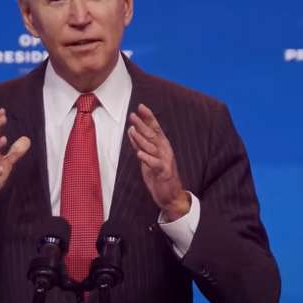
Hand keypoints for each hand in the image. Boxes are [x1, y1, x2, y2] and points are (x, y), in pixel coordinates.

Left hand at [127, 103, 189, 221]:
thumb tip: (132, 130)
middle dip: (142, 124)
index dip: (148, 117)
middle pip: (152, 135)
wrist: (170, 196)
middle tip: (133, 115)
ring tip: (132, 130)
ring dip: (141, 139)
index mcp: (162, 146)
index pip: (155, 128)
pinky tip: (139, 154)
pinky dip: (147, 158)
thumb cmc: (159, 176)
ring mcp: (165, 161)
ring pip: (151, 148)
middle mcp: (164, 151)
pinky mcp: (163, 173)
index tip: (141, 107)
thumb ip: (141, 145)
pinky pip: (155, 164)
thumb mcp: (147, 158)